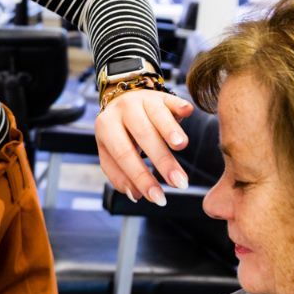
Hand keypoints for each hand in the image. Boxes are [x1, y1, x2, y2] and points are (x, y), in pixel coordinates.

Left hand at [95, 89, 194, 204]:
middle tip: (179, 183)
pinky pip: (171, 99)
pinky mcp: (162, 95)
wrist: (122, 99)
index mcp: (106, 127)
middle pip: (143, 136)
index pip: (123, 155)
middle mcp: (123, 110)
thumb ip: (120, 175)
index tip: (158, 198)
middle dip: (162, 161)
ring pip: (157, 115)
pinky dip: (180, 106)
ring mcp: (143, 99)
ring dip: (170, 130)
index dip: (141, 178)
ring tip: (181, 146)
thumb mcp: (111, 153)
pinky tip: (187, 112)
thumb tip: (137, 195)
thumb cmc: (119, 134)